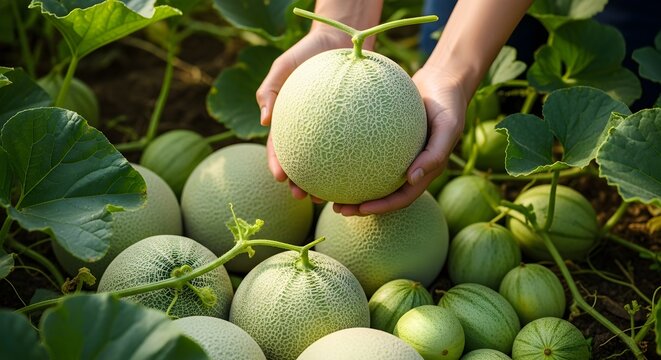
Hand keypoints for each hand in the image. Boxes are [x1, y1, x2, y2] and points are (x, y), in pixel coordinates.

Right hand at [257, 29, 356, 203]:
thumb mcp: (283, 66)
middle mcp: (310, 131)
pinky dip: (356, 160)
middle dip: (302, 184)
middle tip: (305, 197)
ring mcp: (331, 131)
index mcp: (290, 123)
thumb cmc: (307, 52)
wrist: (338, 40)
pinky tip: (366, 171)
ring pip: (330, 163)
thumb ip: (270, 90)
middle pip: (304, 164)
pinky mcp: (353, 127)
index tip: (280, 179)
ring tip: (333, 197)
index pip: (280, 149)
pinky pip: (356, 145)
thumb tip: (264, 121)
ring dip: (328, 182)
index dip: (278, 166)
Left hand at [333, 68, 466, 215]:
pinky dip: (352, 156)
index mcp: (423, 171)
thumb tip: (411, 179)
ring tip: (327, 190)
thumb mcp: (449, 127)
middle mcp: (409, 167)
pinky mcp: (387, 139)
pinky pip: (367, 150)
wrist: (443, 81)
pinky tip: (332, 153)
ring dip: (352, 186)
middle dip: (360, 205)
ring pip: (372, 176)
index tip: (360, 210)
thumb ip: (435, 154)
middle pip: (382, 193)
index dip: (382, 207)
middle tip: (337, 208)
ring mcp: (397, 154)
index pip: (401, 198)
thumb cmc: (449, 104)